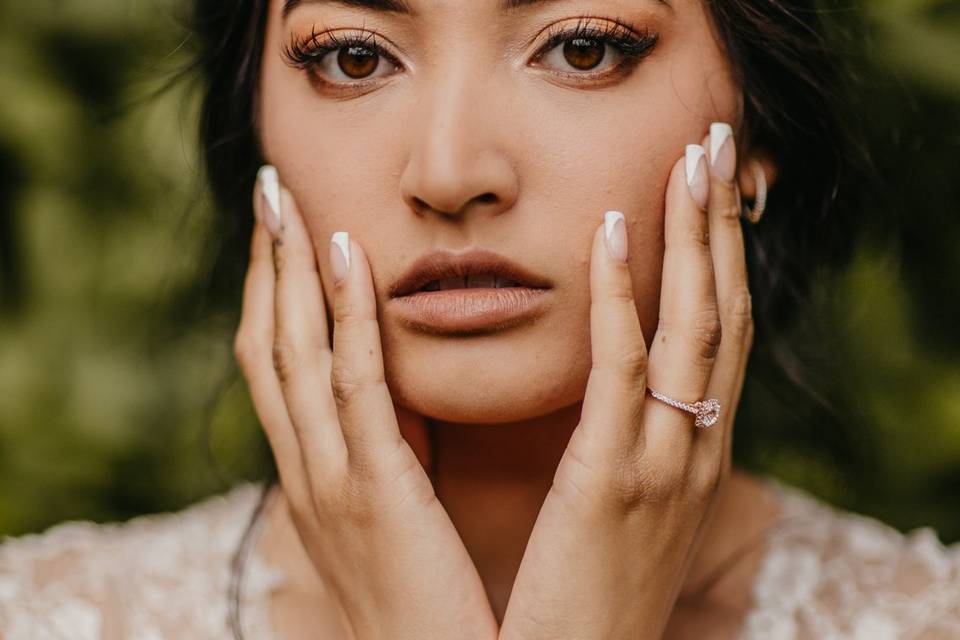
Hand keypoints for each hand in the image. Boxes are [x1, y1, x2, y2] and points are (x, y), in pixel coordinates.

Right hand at [233, 166, 498, 639]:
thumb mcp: (397, 514)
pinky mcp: (375, 493)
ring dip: (286, 271)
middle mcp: (307, 471)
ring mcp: (332, 481)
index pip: (278, 368)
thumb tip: (402, 397)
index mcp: (315, 476)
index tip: (281, 230)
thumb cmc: (428, 602)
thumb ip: (392, 453)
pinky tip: (344, 254)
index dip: (271, 294)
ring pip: (293, 355)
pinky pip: (355, 389)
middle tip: (266, 188)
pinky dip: (345, 317)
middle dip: (262, 266)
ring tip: (287, 198)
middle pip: (268, 347)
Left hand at [499, 123, 753, 639]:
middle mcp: (697, 450)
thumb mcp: (626, 509)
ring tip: (692, 159)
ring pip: (694, 327)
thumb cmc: (589, 592)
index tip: (712, 189)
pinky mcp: (613, 480)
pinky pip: (626, 370)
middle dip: (723, 225)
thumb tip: (616, 384)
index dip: (722, 256)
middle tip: (719, 143)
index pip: (719, 335)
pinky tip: (617, 231)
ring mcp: (665, 463)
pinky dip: (628, 295)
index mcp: (695, 453)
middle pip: (723, 313)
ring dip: (694, 236)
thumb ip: (628, 444)